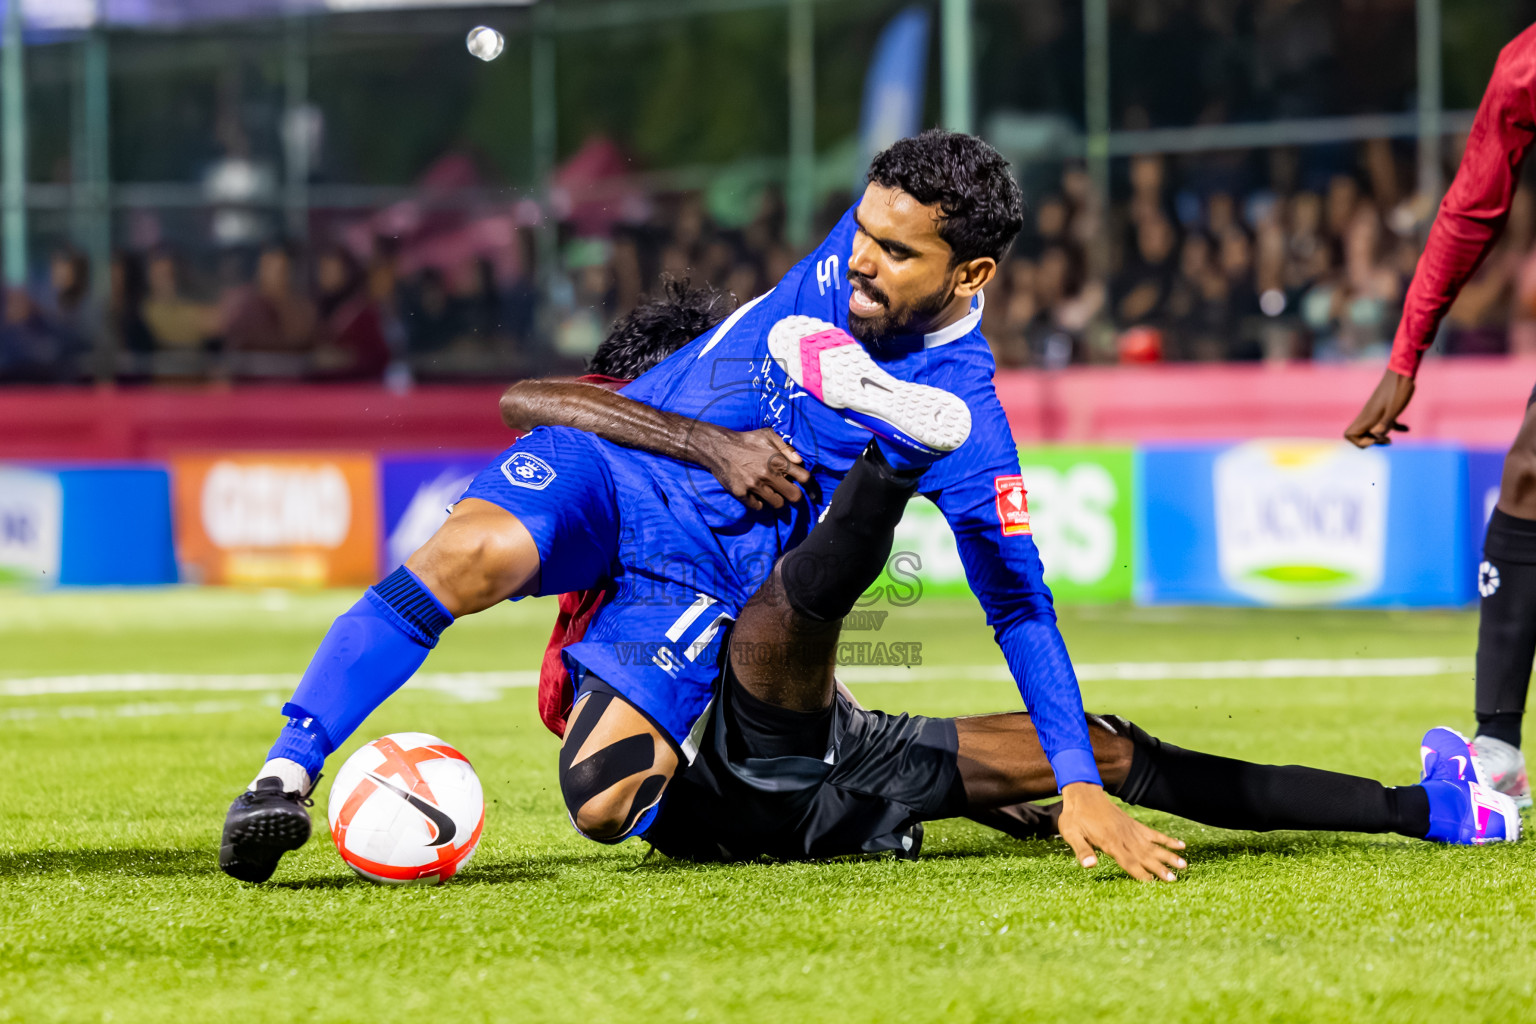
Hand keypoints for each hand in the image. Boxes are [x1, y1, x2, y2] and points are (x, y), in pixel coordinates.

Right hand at [694, 426, 812, 509]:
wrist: (718, 447)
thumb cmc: (746, 440)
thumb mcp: (767, 435)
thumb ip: (786, 447)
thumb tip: (800, 461)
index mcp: (777, 460)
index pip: (804, 478)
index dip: (810, 486)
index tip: (810, 491)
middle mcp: (768, 475)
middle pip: (794, 497)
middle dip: (794, 496)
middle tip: (789, 492)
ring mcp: (754, 486)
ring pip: (777, 504)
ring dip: (777, 499)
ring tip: (771, 492)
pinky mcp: (742, 494)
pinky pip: (758, 507)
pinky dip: (759, 503)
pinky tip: (756, 494)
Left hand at [1057, 782, 1185, 881]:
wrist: (1083, 793)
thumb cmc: (1074, 816)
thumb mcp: (1070, 833)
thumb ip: (1082, 850)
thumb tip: (1089, 866)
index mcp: (1109, 841)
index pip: (1127, 861)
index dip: (1139, 873)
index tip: (1153, 884)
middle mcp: (1123, 837)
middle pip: (1144, 855)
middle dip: (1159, 868)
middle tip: (1174, 880)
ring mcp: (1131, 830)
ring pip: (1153, 845)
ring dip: (1168, 856)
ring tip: (1184, 865)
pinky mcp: (1134, 825)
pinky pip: (1153, 833)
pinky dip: (1167, 839)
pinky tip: (1181, 845)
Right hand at [1344, 369, 1414, 447]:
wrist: (1402, 371)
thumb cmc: (1398, 390)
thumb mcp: (1394, 409)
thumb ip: (1385, 423)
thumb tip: (1376, 435)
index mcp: (1367, 417)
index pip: (1350, 435)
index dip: (1361, 442)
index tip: (1377, 438)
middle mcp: (1368, 415)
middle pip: (1358, 435)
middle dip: (1370, 442)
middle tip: (1387, 439)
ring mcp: (1376, 412)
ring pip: (1370, 430)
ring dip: (1379, 437)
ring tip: (1392, 439)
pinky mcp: (1385, 408)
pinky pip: (1384, 423)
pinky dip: (1393, 428)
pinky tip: (1406, 429)